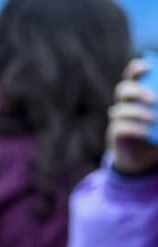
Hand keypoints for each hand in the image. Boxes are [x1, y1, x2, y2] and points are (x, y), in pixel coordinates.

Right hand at [108, 58, 157, 174]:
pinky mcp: (115, 136)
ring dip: (137, 113)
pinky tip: (146, 132)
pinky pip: (120, 128)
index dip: (135, 69)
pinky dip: (134, 128)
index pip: (131, 76)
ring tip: (154, 119)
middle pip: (122, 90)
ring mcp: (118, 120)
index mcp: (137, 94)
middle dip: (137, 91)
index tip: (147, 67)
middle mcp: (124, 104)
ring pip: (120, 111)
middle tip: (153, 99)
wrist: (144, 158)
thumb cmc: (157, 132)